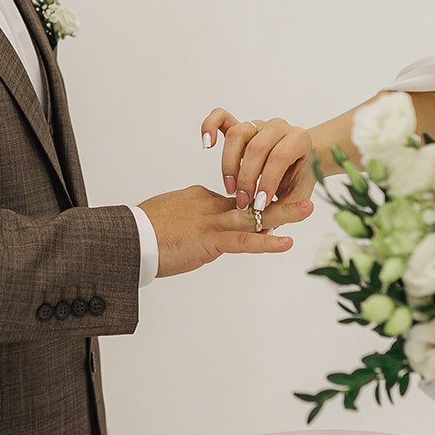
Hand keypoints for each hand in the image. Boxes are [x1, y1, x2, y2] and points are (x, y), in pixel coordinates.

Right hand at [137, 185, 311, 277]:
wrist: (126, 239)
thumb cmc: (140, 232)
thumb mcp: (168, 219)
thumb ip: (187, 220)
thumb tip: (196, 229)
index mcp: (199, 199)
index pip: (235, 197)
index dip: (257, 200)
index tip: (276, 200)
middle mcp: (209, 205)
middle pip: (250, 199)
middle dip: (278, 196)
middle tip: (304, 192)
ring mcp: (210, 222)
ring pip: (253, 216)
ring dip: (283, 212)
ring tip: (308, 208)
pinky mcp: (208, 240)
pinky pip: (242, 241)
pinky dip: (266, 241)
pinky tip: (287, 242)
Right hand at [200, 110, 316, 212]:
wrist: (301, 160)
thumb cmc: (298, 179)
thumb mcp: (298, 196)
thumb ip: (286, 207)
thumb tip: (265, 222)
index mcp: (299, 140)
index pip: (280, 156)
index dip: (268, 181)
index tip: (259, 204)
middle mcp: (278, 127)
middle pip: (257, 147)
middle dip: (247, 178)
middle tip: (243, 202)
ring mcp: (258, 124)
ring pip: (237, 134)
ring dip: (229, 164)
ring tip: (230, 188)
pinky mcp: (241, 126)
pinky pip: (221, 117)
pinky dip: (210, 126)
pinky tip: (207, 144)